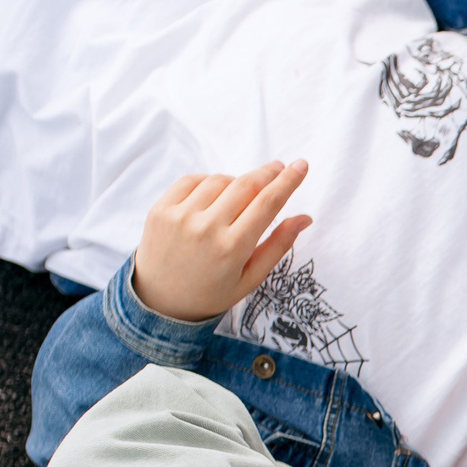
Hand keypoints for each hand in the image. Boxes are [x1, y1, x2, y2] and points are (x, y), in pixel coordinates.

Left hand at [132, 163, 311, 322]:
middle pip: (245, 185)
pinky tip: (214, 195)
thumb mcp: (251, 278)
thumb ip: (278, 246)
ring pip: (220, 180)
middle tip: (279, 168)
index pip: (267, 203)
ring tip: (240, 197)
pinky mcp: (161, 209)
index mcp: (233, 248)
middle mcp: (206, 228)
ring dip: (236, 182)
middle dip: (267, 173)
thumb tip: (305, 218)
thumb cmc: (212, 292)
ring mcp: (180, 216)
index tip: (300, 166)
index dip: (287, 181)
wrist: (161, 300)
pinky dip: (208, 182)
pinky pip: (192, 180)